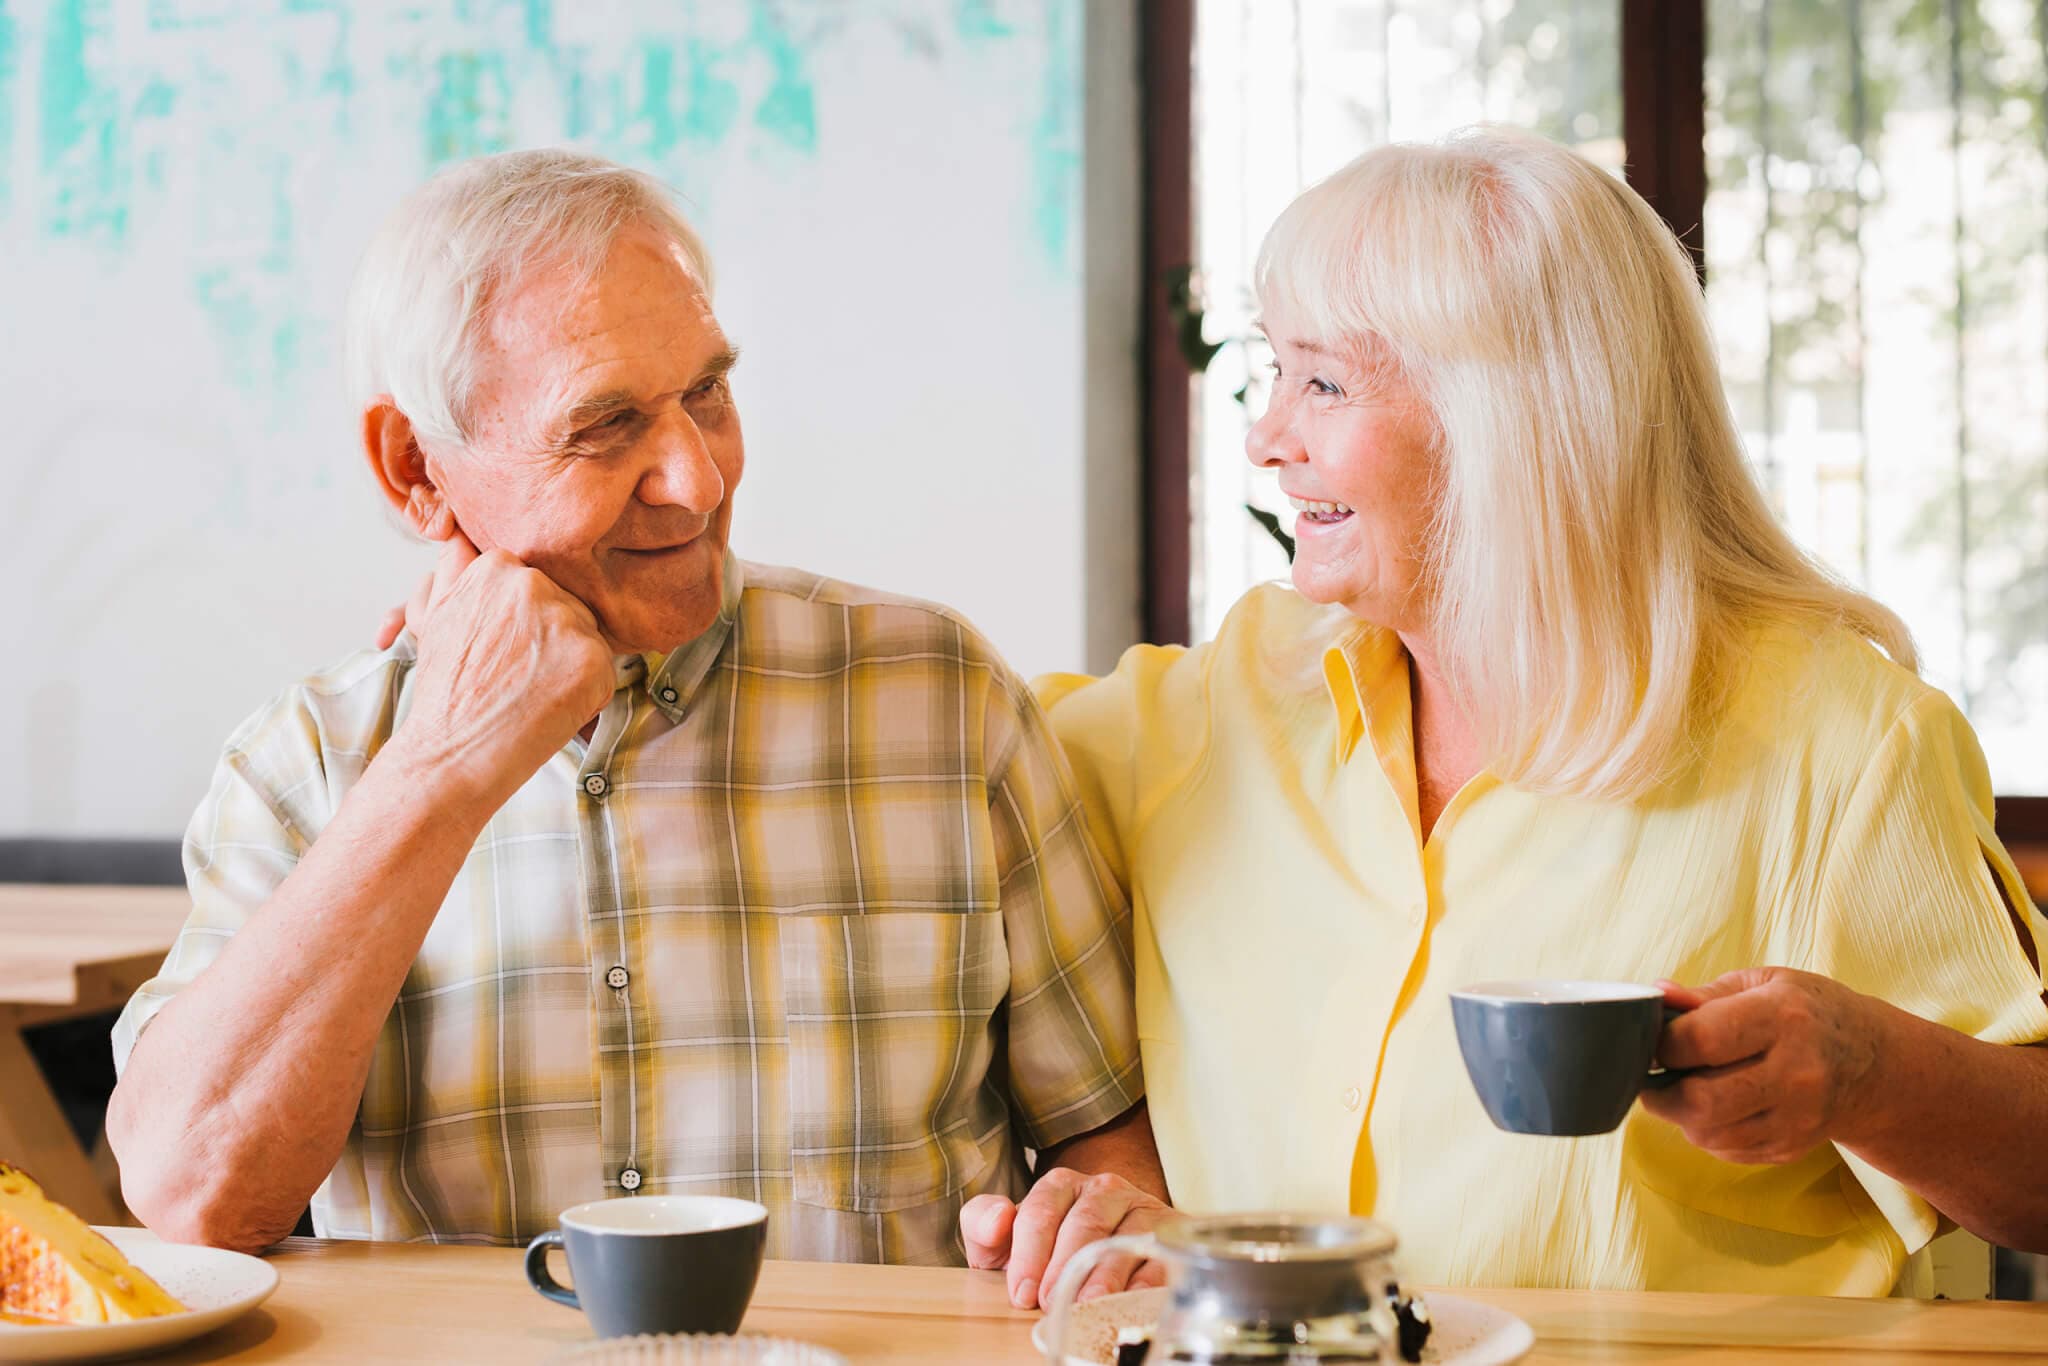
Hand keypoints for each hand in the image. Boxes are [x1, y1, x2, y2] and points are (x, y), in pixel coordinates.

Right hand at [384, 535, 614, 807]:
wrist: (452, 753)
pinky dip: (588, 696)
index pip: (538, 586)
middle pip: (568, 608)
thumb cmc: (448, 692)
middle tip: (515, 678)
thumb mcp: (437, 614)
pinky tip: (551, 708)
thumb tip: (461, 536)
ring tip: (529, 693)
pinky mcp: (592, 656)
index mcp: (497, 565)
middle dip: (551, 643)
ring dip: (570, 668)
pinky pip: (606, 671)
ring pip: (588, 638)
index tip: (503, 652)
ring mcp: (564, 618)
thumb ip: (457, 571)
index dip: (525, 625)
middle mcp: (532, 584)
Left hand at [960, 1168, 1171, 1309]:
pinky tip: (1128, 1306)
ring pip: (1124, 1238)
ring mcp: (1141, 1209)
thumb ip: (984, 1223)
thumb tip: (998, 1218)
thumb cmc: (1047, 1250)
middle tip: (1052, 1303)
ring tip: (1088, 1306)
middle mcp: (1104, 1190)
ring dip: (1105, 1276)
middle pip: (1085, 1223)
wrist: (1106, 1245)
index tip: (1022, 1293)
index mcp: (1061, 1184)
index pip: (1041, 1210)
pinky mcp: (1170, 1235)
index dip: (1029, 1253)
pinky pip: (1160, 1258)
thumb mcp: (1006, 1239)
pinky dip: (1145, 1285)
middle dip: (1066, 1266)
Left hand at [1639, 967, 1890, 1165]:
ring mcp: (1796, 1118)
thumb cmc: (1809, 1013)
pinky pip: (1724, 1149)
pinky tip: (1716, 1105)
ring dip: (1679, 1114)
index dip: (1662, 1042)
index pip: (1702, 1040)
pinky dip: (1705, 1130)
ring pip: (1707, 1132)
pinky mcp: (1790, 1148)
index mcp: (1783, 1019)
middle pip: (1700, 1100)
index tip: (1653, 1038)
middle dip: (1660, 1090)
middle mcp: (1795, 1073)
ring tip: (1684, 1088)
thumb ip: (1706, 994)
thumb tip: (1657, 996)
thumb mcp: (1766, 983)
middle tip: (1654, 1074)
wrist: (1875, 1065)